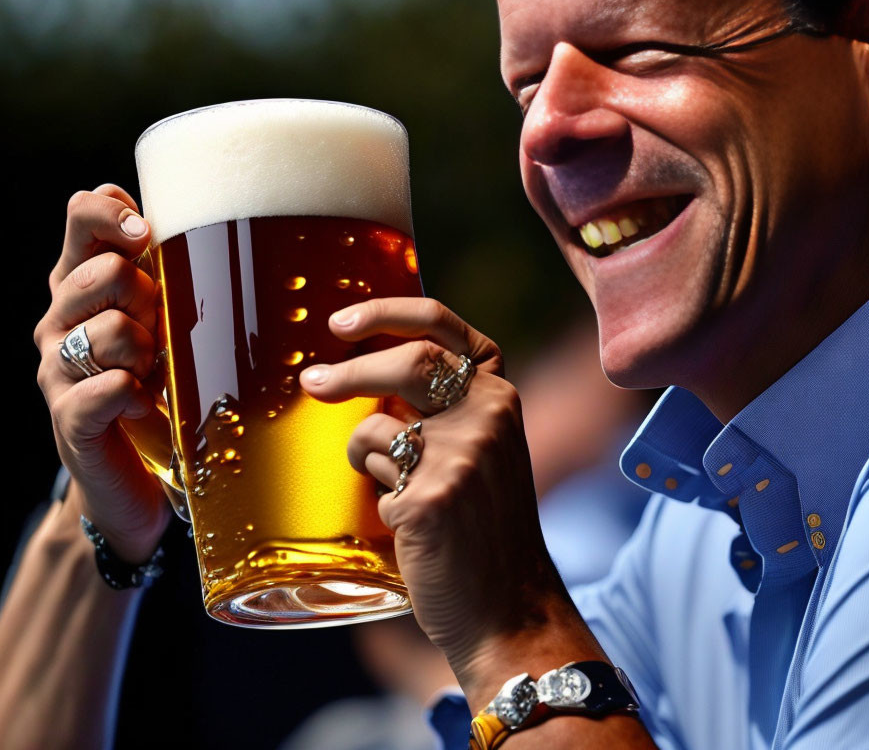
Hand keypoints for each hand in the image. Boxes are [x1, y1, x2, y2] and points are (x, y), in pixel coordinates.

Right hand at [33, 185, 169, 563]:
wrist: (135, 477)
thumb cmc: (161, 385)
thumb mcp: (168, 321)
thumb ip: (171, 273)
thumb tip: (214, 220)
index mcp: (81, 282)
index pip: (81, 215)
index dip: (112, 214)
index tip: (146, 233)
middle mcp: (59, 319)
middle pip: (106, 272)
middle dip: (149, 299)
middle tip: (160, 334)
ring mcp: (57, 369)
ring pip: (112, 330)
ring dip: (148, 354)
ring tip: (153, 375)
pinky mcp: (71, 417)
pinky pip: (110, 387)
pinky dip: (136, 395)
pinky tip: (145, 405)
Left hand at [300, 298, 584, 693]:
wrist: (510, 603)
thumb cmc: (486, 526)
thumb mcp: (486, 451)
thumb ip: (448, 410)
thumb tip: (370, 378)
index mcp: (500, 395)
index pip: (443, 326)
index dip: (388, 312)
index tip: (341, 322)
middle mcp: (487, 414)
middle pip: (407, 360)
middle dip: (347, 370)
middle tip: (311, 383)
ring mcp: (461, 454)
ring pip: (376, 426)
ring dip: (362, 454)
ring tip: (384, 482)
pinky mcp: (430, 496)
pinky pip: (372, 474)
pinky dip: (377, 495)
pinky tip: (406, 522)